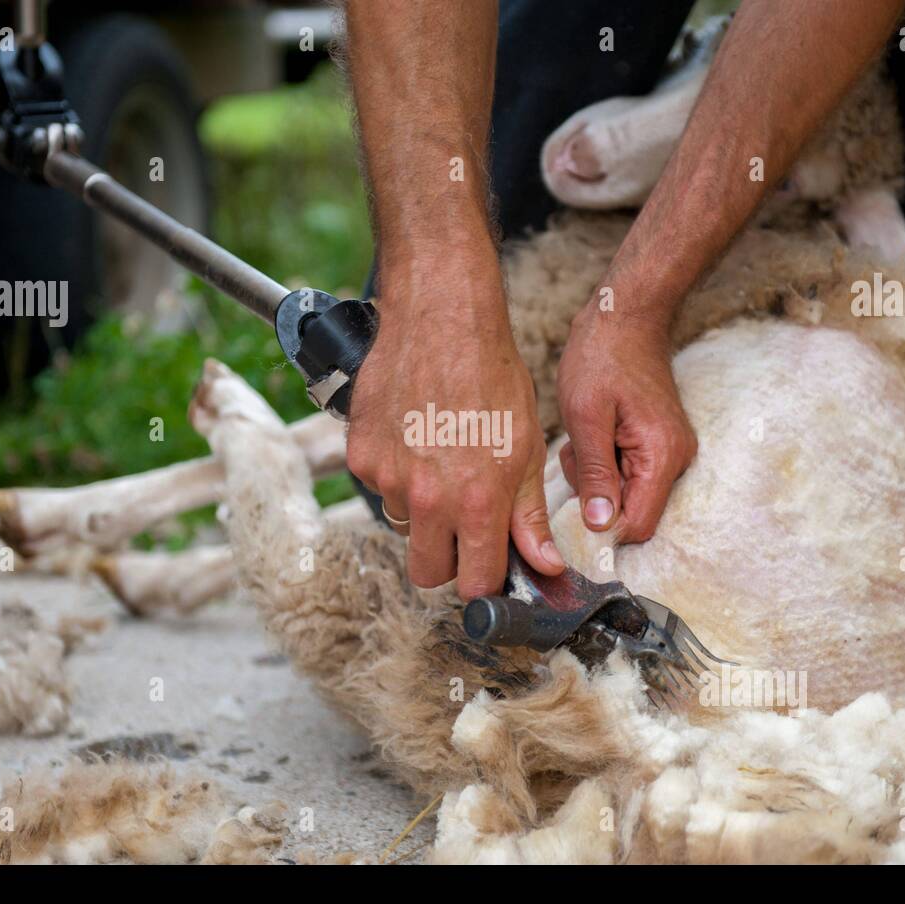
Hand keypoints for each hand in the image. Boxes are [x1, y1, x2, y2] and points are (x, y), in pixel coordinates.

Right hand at [347, 244, 564, 598]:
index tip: (490, 567)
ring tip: (442, 463)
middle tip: (464, 527)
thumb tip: (543, 564)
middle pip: (428, 573)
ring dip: (422, 512)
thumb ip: (529, 514)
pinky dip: (396, 475)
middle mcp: (426, 498)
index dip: (486, 581)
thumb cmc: (492, 377)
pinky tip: (416, 440)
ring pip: (404, 527)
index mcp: (476, 502)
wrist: (442, 320)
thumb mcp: (526, 447)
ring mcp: (388, 478)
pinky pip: (379, 489)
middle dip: (448, 561)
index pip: (475, 583)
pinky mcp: (361, 456)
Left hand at [556, 309, 696, 543]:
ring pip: (627, 493)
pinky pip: (628, 473)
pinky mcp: (658, 443)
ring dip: (596, 476)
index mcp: (662, 456)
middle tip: (576, 454)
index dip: (602, 526)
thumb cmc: (601, 358)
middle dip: (596, 495)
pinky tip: (592, 434)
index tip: (570, 506)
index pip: (638, 525)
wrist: (625, 315)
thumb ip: (595, 475)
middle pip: (632, 511)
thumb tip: (600, 526)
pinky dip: (603, 462)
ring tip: (582, 438)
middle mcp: (676, 459)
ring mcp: (670, 451)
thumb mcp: (586, 418)